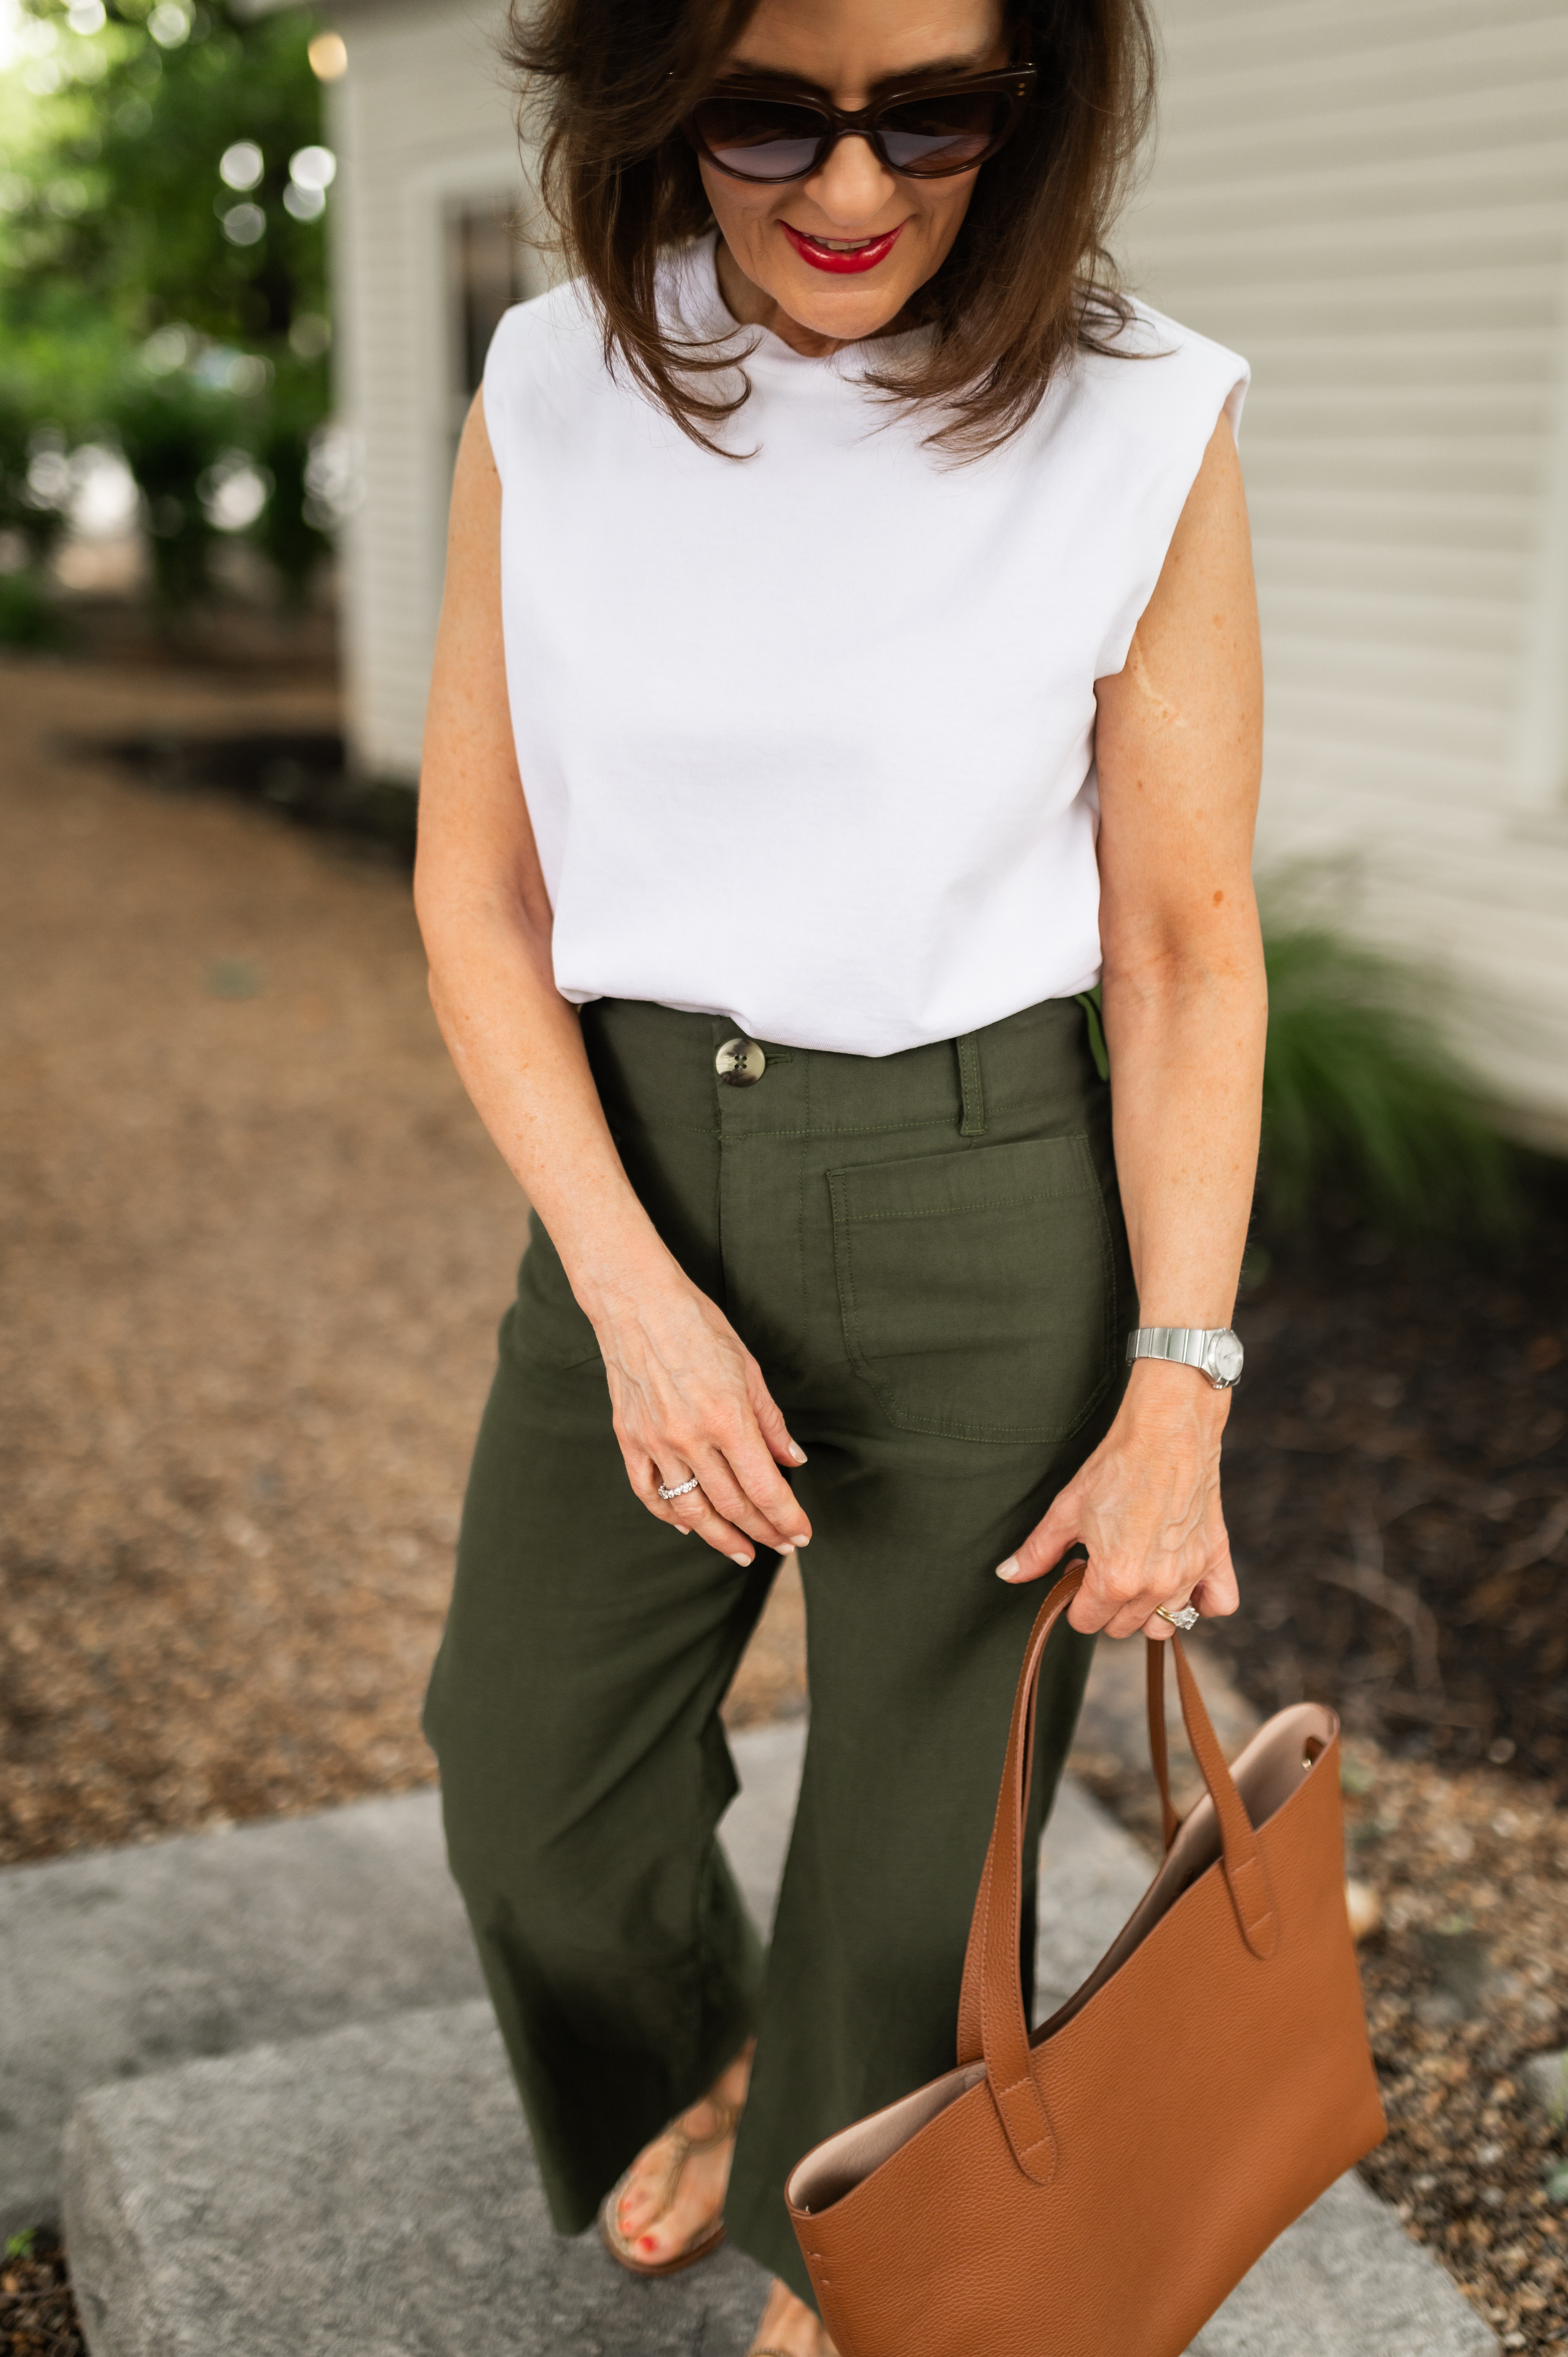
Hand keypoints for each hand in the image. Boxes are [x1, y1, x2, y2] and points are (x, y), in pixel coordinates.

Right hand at [590, 1268, 811, 1566]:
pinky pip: (649, 1491)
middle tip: (782, 1544)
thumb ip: (770, 1421)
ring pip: (691, 1509)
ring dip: (721, 1537)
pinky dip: (669, 1515)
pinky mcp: (629, 1439)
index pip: (764, 1488)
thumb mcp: (747, 1367)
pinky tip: (687, 1526)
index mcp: (727, 1418)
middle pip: (733, 1505)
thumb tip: (792, 1460)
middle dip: (763, 1531)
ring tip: (742, 1551)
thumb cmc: (697, 1325)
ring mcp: (655, 1442)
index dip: (787, 1518)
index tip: (801, 1534)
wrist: (635, 1301)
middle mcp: (690, 1438)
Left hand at [995, 1361, 1239, 1637]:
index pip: (1087, 1622)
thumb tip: (1007, 1574)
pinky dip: (1202, 1601)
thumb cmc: (1116, 1467)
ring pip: (1164, 1623)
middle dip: (1105, 1602)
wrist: (1166, 1431)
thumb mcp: (1067, 1509)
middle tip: (1104, 1561)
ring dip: (1147, 1607)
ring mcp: (1189, 1574)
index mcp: (1115, 1580)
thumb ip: (1038, 1550)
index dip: (1074, 1599)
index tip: (1079, 1570)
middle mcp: (1156, 1586)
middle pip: (1122, 1626)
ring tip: (1137, 1569)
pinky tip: (1182, 1580)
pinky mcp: (1216, 1558)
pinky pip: (1219, 1604)